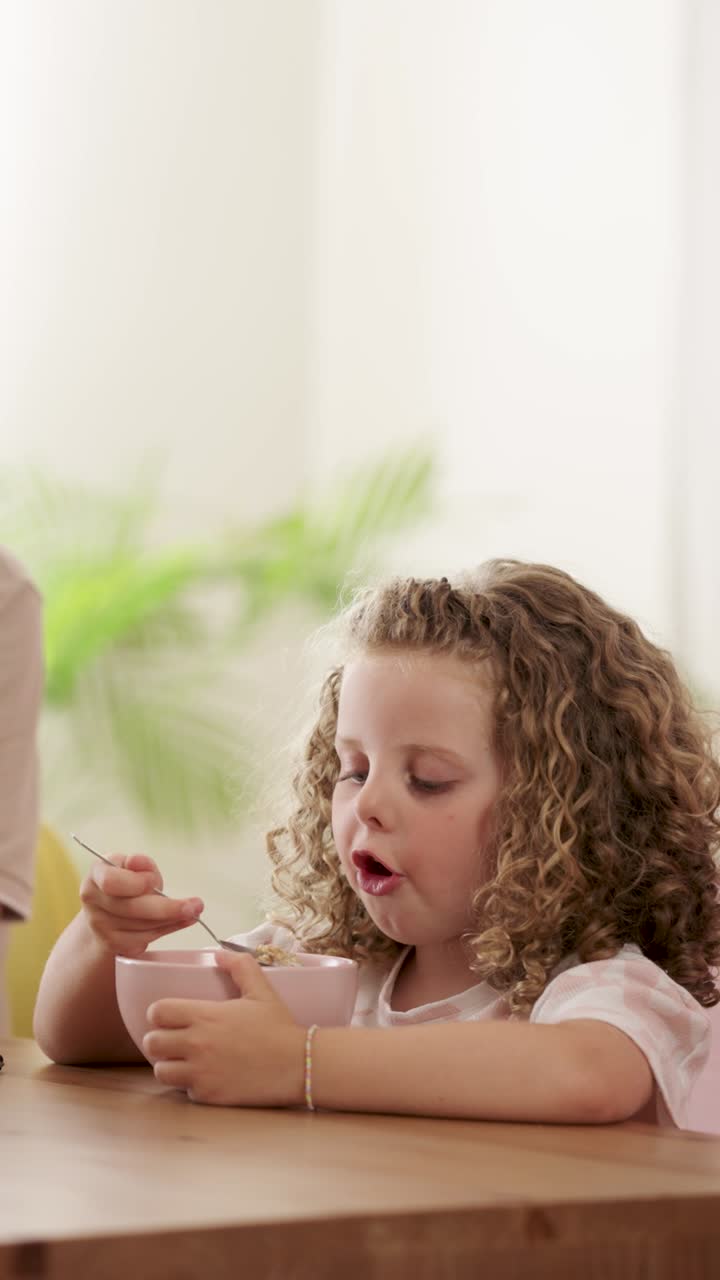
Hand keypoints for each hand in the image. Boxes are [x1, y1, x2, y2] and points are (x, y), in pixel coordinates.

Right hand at [79, 852, 203, 957]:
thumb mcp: (132, 865)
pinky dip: (167, 929)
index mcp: (96, 875)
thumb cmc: (125, 881)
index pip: (111, 882)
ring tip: (194, 911)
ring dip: (172, 919)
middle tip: (196, 905)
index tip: (154, 882)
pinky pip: (145, 938)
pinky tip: (182, 921)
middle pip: (132, 909)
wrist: (106, 911)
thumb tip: (137, 861)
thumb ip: (140, 864)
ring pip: (142, 926)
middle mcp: (93, 902)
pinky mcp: (113, 944)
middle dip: (168, 908)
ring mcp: (101, 926)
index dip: (136, 883)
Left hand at [142, 952, 305, 1106]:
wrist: (298, 1065)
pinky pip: (184, 1090)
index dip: (160, 1013)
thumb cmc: (279, 1027)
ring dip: (170, 1065)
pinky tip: (206, 1077)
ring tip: (184, 1061)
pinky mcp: (208, 1095)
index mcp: (205, 1015)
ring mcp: (201, 1072)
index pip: (157, 1011)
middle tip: (174, 1040)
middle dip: (159, 1040)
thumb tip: (219, 953)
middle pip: (152, 1043)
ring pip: (161, 1071)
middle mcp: (197, 1044)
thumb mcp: (261, 990)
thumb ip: (239, 966)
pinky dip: (191, 1085)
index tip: (171, 1017)